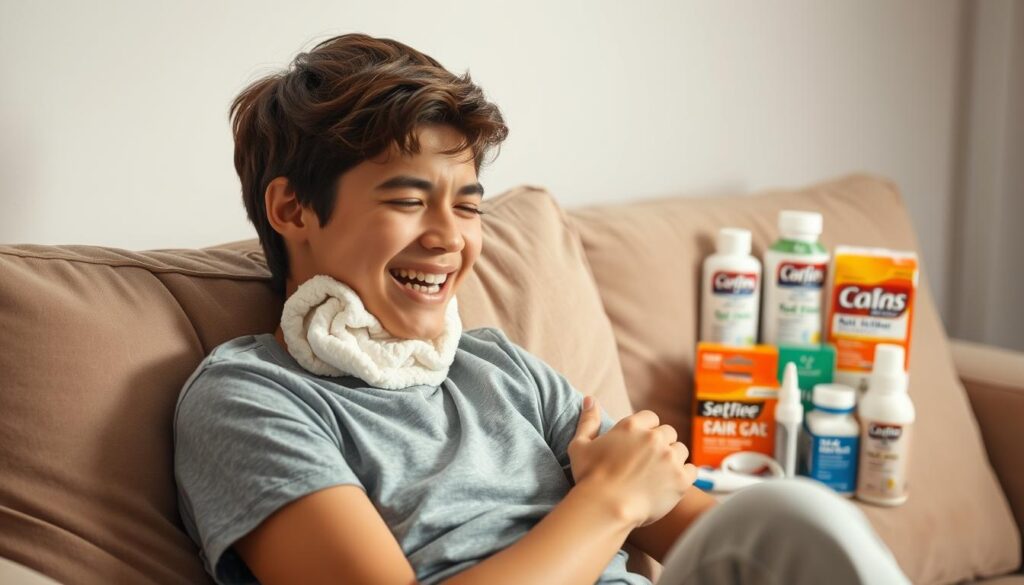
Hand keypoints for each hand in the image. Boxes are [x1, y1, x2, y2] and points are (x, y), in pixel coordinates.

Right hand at [568, 396, 697, 527]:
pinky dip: (683, 476)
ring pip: (681, 450)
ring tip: (658, 474)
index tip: (639, 445)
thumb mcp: (580, 446)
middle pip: (668, 432)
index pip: (651, 417)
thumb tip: (590, 399)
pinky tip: (670, 484)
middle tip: (648, 462)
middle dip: (660, 444)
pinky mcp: (681, 479)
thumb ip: (588, 421)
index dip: (646, 430)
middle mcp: (654, 438)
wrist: (606, 508)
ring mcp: (670, 458)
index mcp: (632, 426)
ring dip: (672, 459)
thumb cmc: (589, 478)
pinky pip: (692, 470)